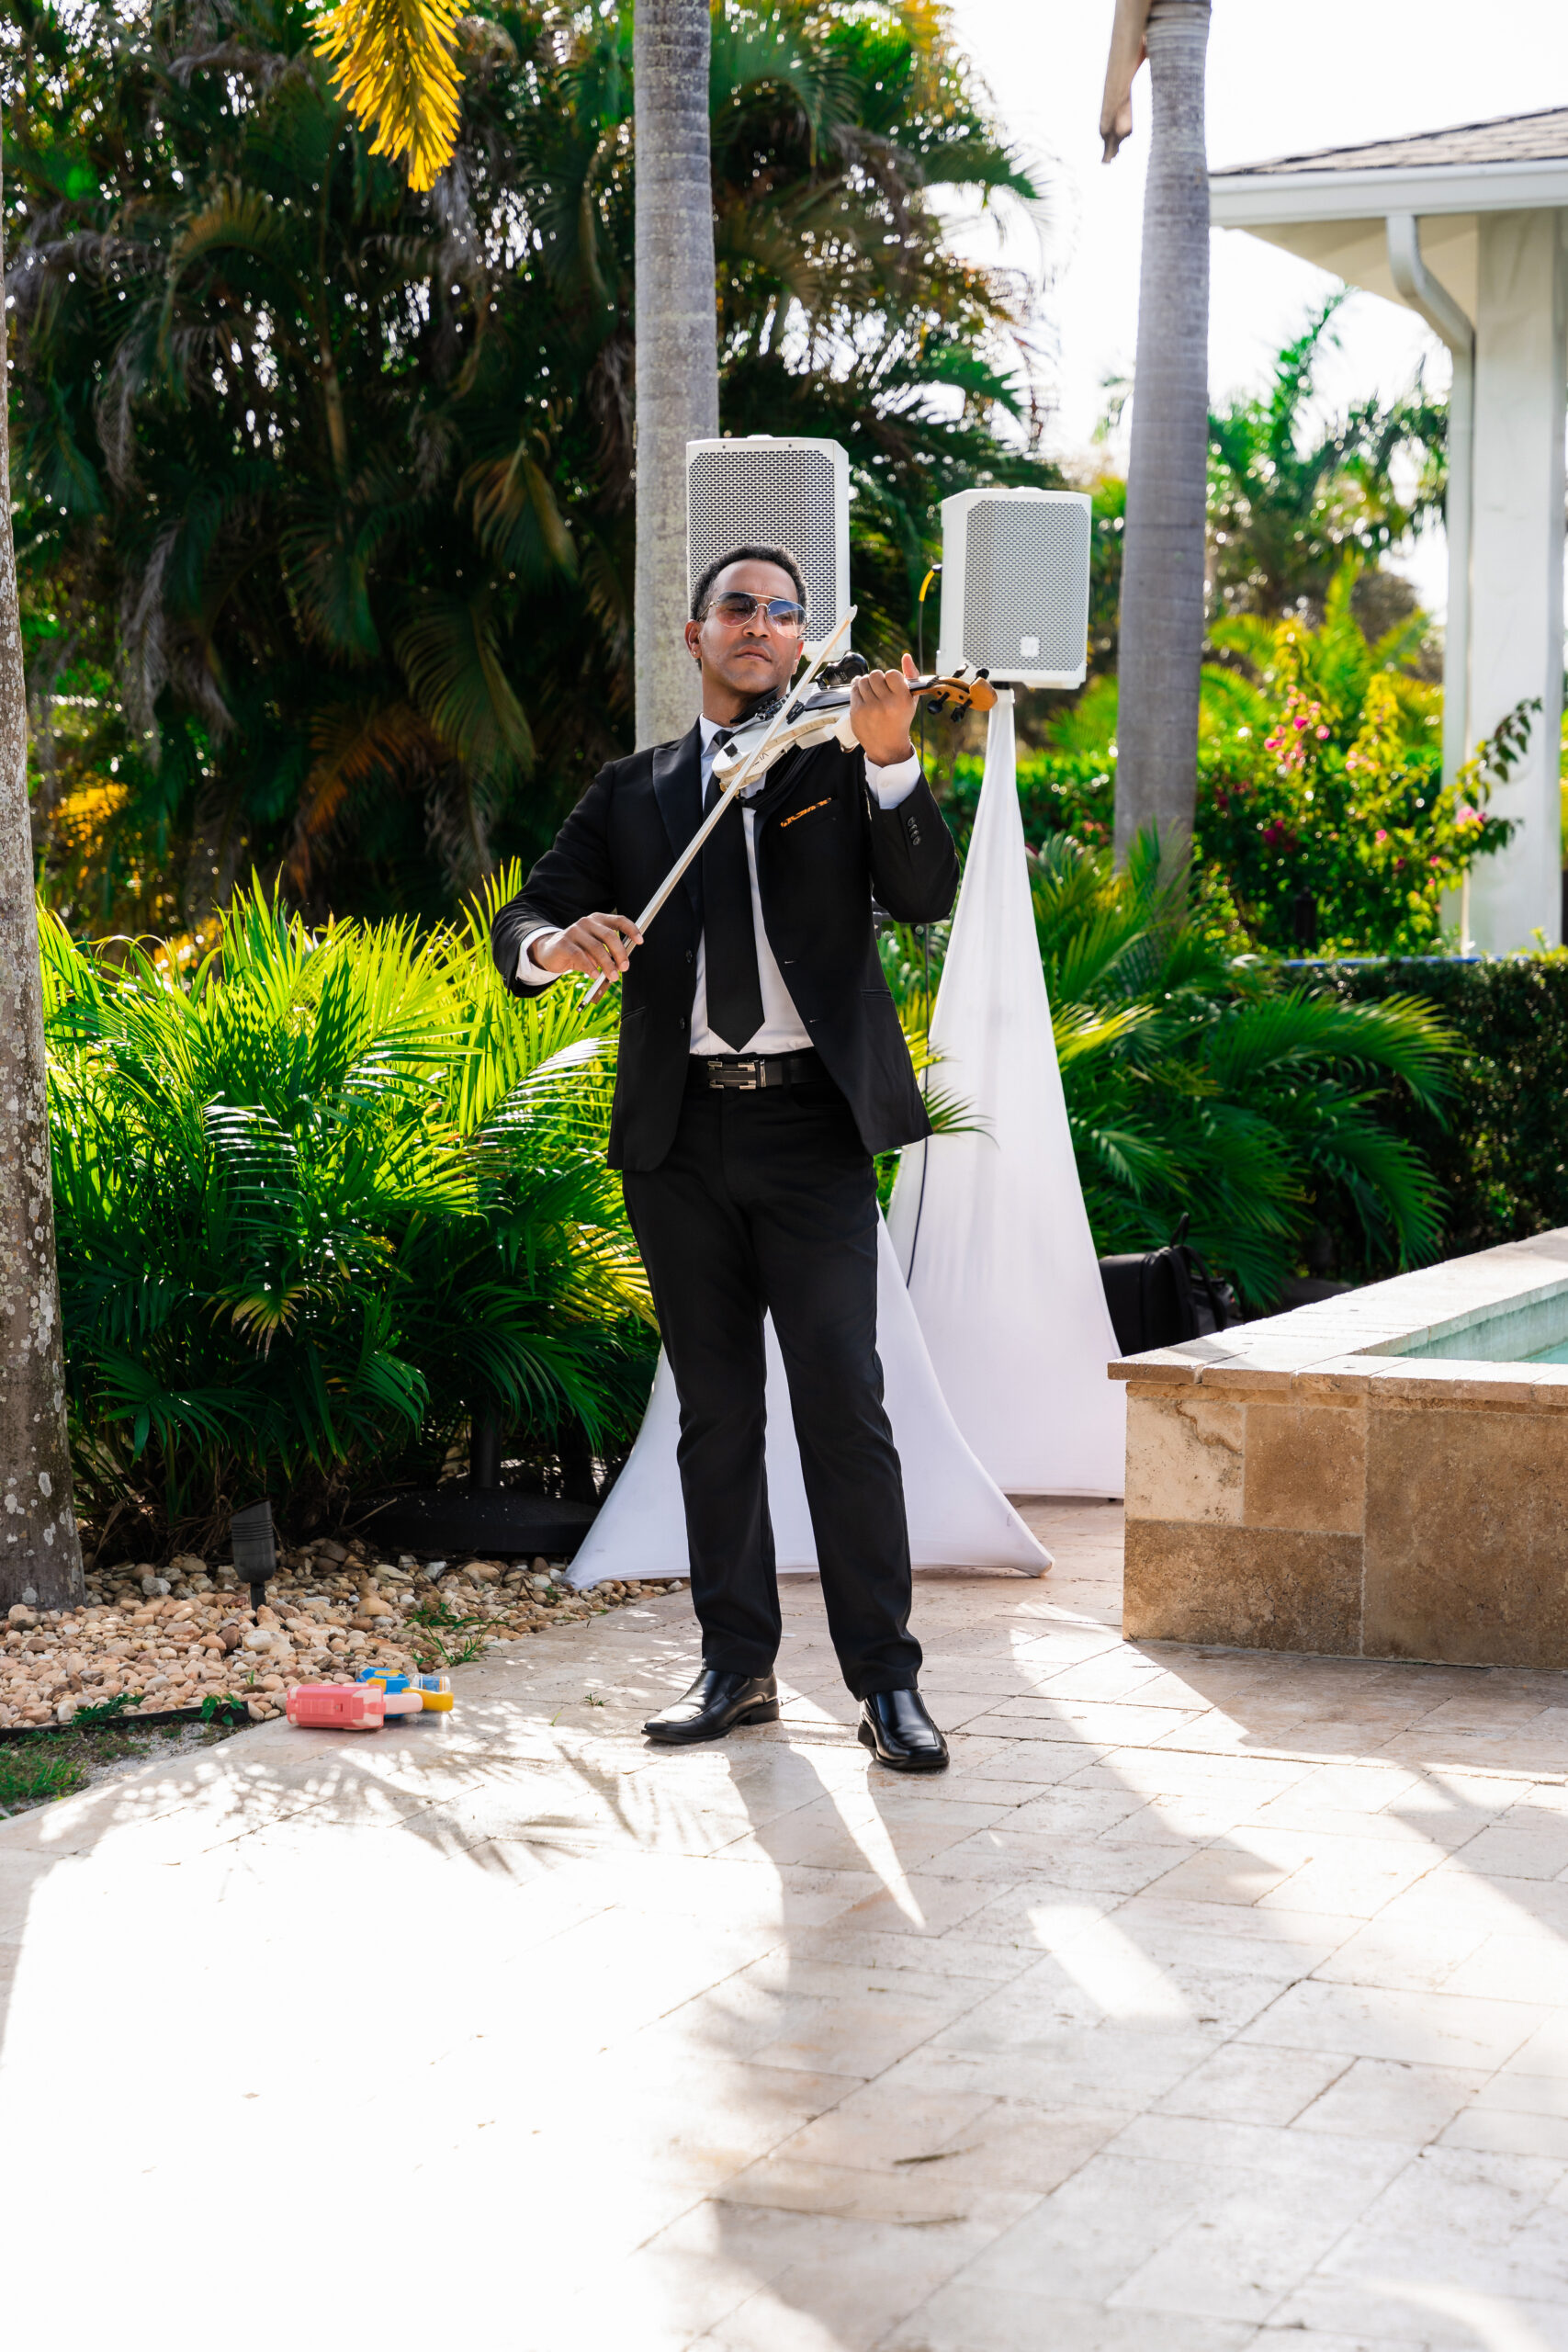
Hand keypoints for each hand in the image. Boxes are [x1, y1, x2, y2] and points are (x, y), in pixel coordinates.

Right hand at [535, 912, 642, 982]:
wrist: (550, 951)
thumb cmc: (578, 950)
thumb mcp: (595, 949)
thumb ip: (608, 953)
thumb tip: (622, 964)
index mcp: (598, 920)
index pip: (619, 920)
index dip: (631, 930)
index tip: (640, 941)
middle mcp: (586, 922)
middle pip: (609, 936)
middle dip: (620, 953)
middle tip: (625, 968)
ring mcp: (574, 931)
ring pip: (596, 948)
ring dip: (607, 965)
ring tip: (612, 977)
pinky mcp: (563, 943)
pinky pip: (580, 956)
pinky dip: (590, 968)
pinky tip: (595, 975)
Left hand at [849, 651, 917, 767]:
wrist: (887, 746)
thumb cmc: (900, 720)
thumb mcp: (911, 700)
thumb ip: (911, 676)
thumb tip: (906, 656)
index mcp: (901, 700)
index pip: (891, 673)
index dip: (890, 677)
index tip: (891, 685)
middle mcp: (886, 704)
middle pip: (875, 675)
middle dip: (877, 679)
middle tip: (880, 689)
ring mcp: (869, 709)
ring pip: (862, 680)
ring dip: (867, 684)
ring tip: (872, 693)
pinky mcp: (857, 712)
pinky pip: (853, 690)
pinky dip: (858, 690)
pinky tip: (864, 697)